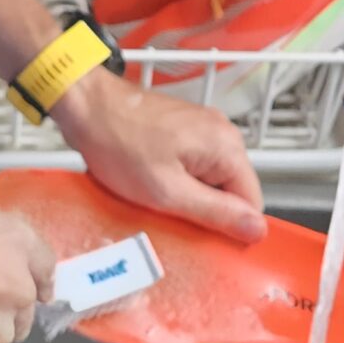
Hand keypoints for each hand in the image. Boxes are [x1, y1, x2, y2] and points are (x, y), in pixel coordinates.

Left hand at [51, 71, 266, 242]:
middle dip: (205, 210)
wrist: (86, 106)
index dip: (229, 227)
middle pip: (232, 191)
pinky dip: (177, 181)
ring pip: (211, 181)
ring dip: (188, 196)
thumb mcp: (168, 192)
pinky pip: (194, 167)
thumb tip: (257, 230)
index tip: (200, 236)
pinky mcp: (185, 129)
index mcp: (227, 147)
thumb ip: (216, 213)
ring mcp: (204, 128)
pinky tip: (152, 183)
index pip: (253, 204)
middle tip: (171, 215)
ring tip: (156, 196)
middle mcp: (222, 133)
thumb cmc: (118, 143)